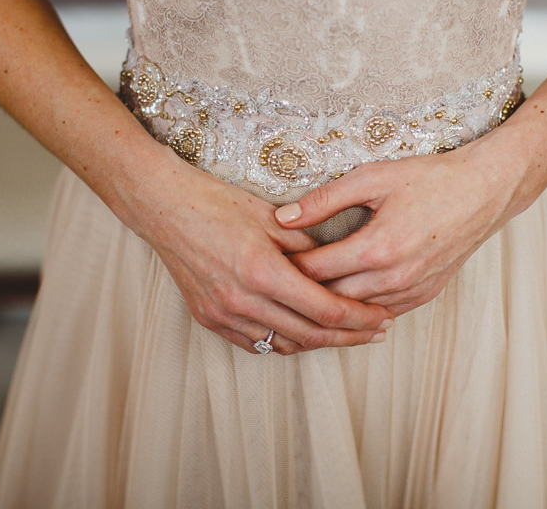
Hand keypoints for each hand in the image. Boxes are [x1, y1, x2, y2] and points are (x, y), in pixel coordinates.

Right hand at [119, 150, 393, 354]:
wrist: (164, 207)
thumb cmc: (217, 203)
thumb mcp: (271, 217)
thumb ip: (308, 246)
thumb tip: (338, 264)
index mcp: (263, 272)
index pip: (326, 310)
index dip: (360, 318)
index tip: (382, 317)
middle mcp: (243, 301)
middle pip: (311, 335)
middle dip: (350, 336)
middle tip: (377, 332)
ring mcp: (223, 314)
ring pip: (284, 344)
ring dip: (318, 342)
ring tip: (346, 334)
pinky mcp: (209, 318)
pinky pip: (256, 342)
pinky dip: (283, 340)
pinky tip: (303, 332)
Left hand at [276, 133, 533, 315]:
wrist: (486, 190)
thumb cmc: (430, 178)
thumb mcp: (372, 177)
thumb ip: (325, 199)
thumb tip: (283, 218)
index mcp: (377, 249)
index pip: (315, 271)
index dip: (287, 267)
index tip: (267, 260)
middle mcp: (394, 278)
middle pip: (331, 299)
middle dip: (303, 292)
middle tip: (276, 282)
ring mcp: (412, 290)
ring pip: (357, 313)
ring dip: (331, 305)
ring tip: (301, 295)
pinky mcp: (425, 295)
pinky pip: (383, 313)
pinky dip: (360, 308)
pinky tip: (343, 300)